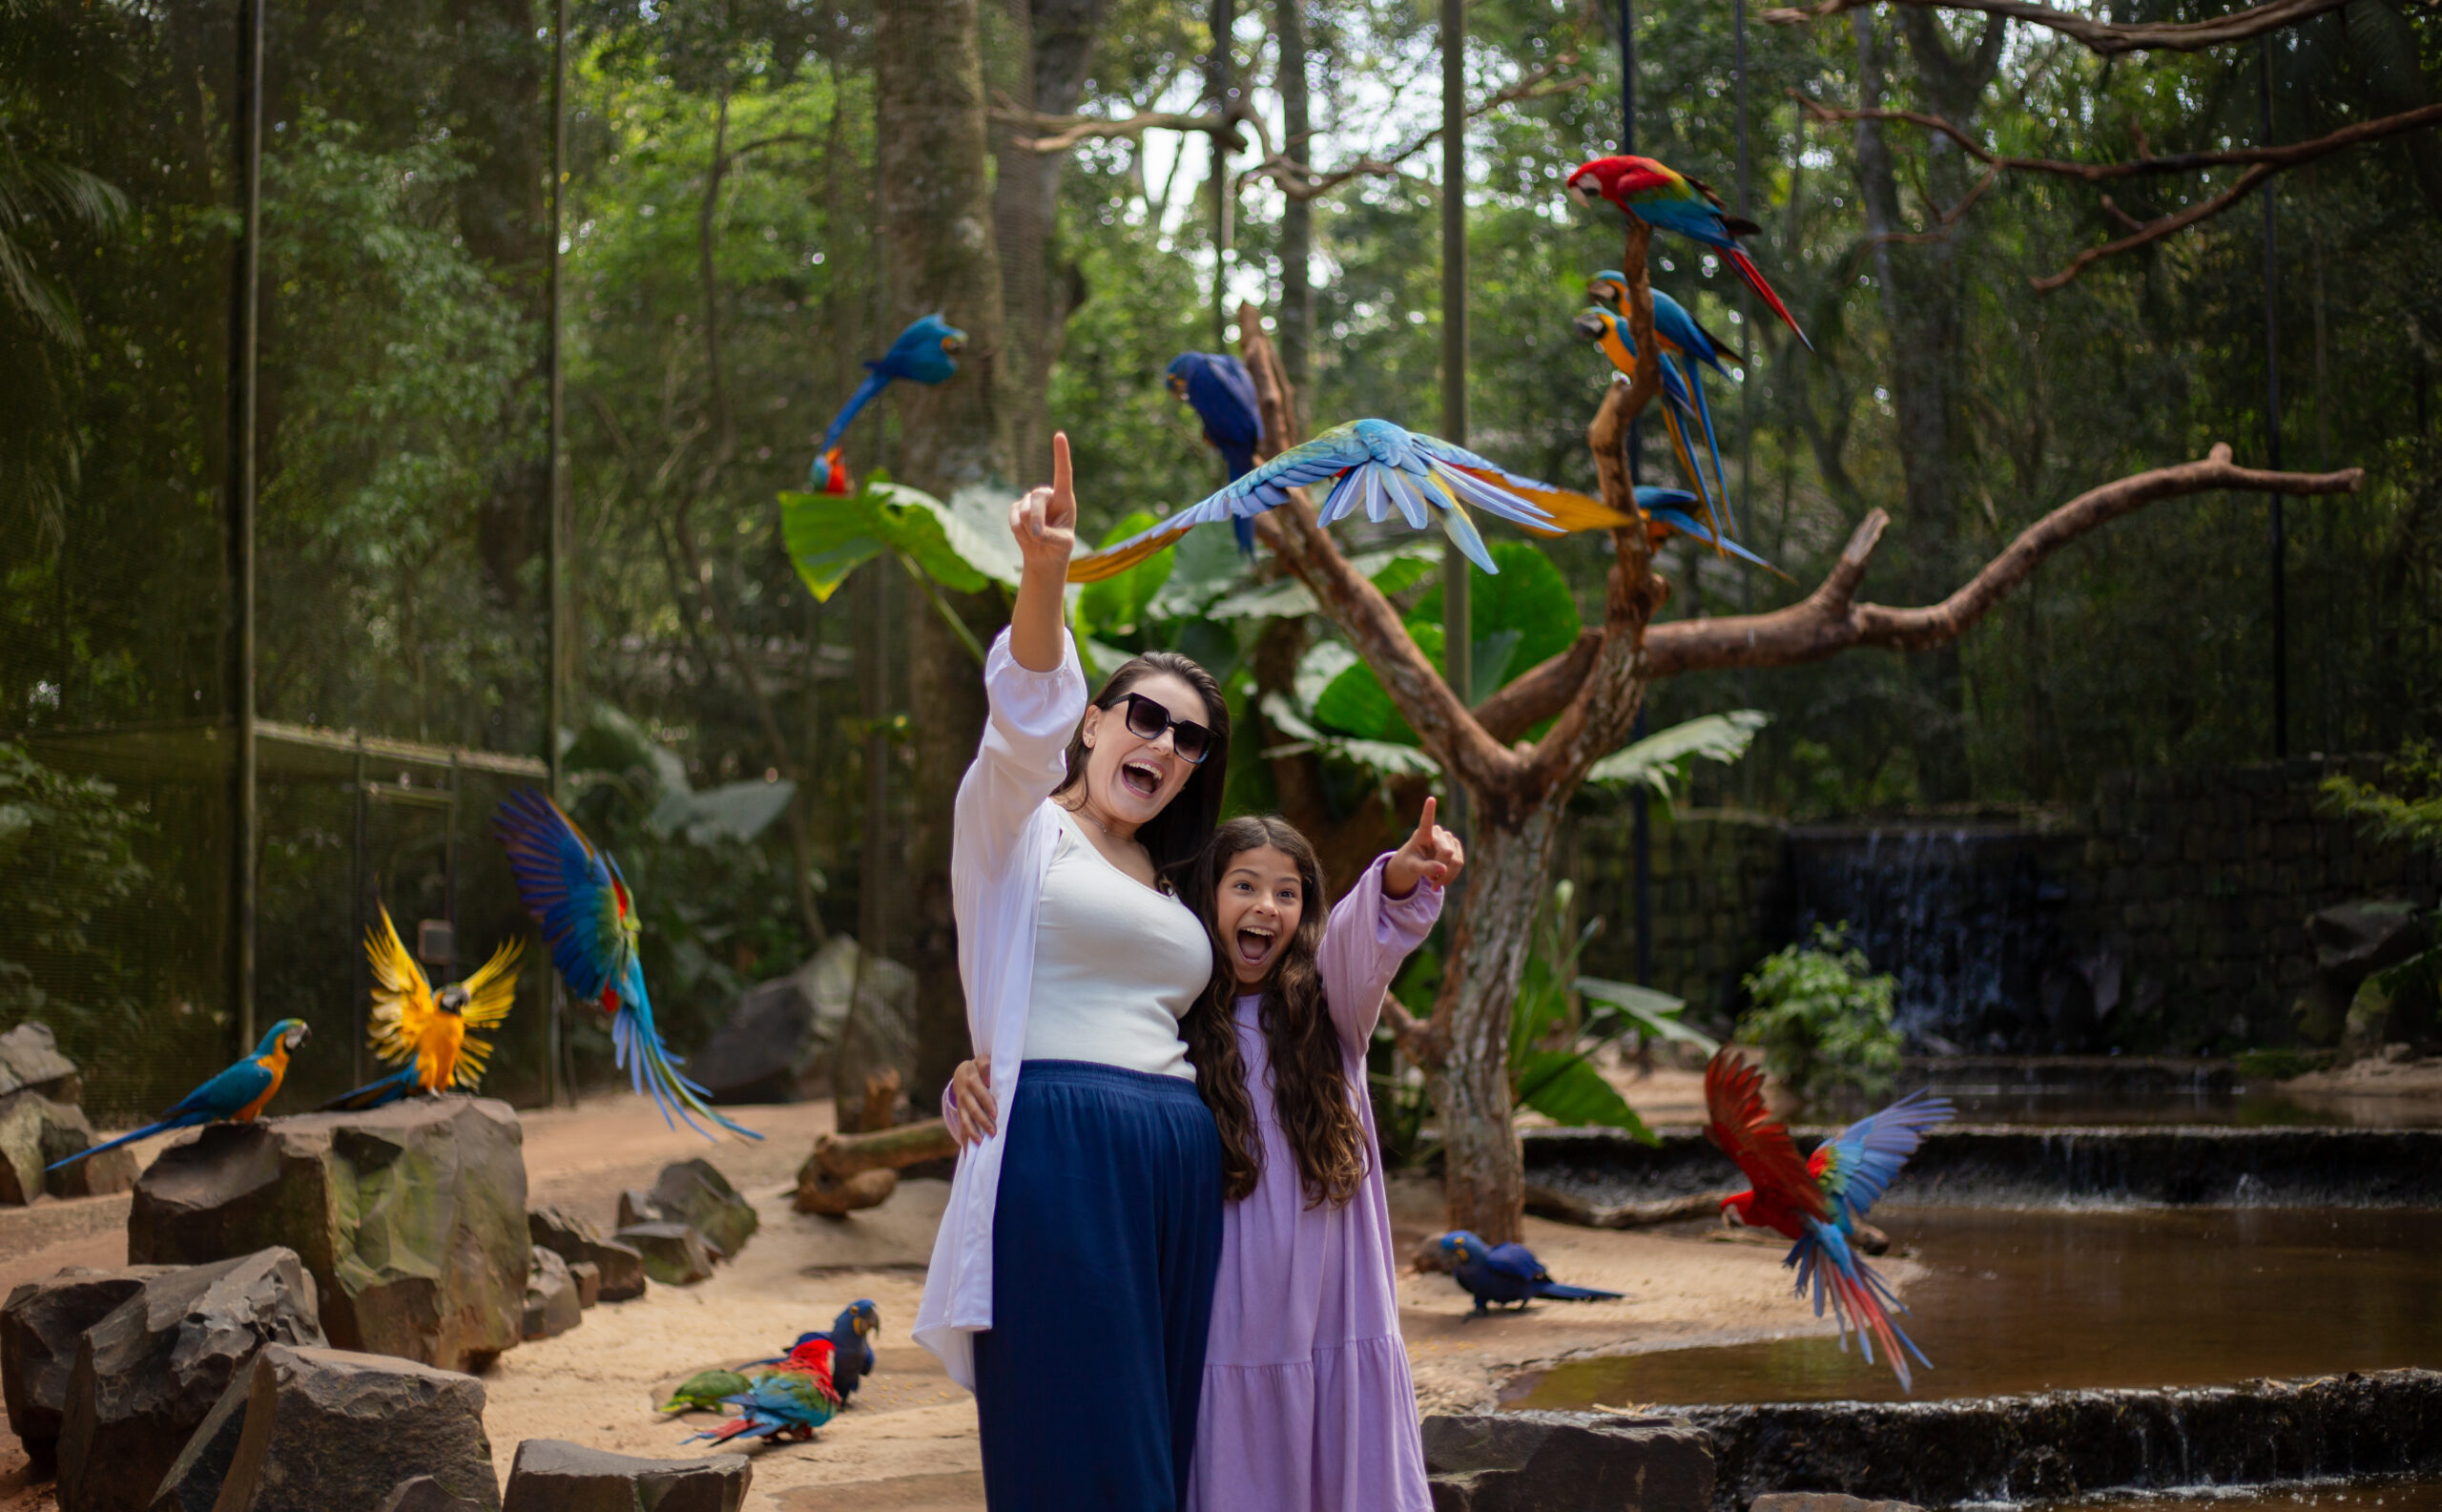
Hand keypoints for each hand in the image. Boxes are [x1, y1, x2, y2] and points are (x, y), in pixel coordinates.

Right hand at [945, 1056, 995, 1146]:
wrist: (961, 1073)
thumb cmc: (978, 1067)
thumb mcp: (981, 1060)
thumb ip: (986, 1066)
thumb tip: (990, 1078)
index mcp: (971, 1079)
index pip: (980, 1092)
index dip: (987, 1102)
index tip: (995, 1112)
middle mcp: (964, 1093)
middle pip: (973, 1109)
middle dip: (983, 1121)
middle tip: (994, 1132)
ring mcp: (961, 1105)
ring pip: (966, 1120)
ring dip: (973, 1132)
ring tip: (981, 1142)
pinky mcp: (961, 1114)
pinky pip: (962, 1127)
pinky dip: (965, 1140)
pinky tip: (969, 1153)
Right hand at [1008, 432, 1076, 576]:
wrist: (1045, 554)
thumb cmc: (1059, 546)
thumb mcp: (1063, 544)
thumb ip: (1051, 536)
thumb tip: (1035, 532)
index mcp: (1064, 498)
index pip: (1063, 473)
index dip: (1061, 455)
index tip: (1059, 435)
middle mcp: (1047, 495)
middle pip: (1036, 500)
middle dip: (1036, 521)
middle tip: (1039, 537)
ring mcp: (1030, 501)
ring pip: (1024, 511)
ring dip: (1029, 530)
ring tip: (1037, 538)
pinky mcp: (1016, 509)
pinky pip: (1014, 519)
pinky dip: (1019, 533)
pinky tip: (1026, 536)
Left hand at [1384, 796, 1463, 897]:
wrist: (1416, 864)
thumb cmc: (1410, 862)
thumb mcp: (1412, 868)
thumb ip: (1425, 868)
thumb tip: (1443, 869)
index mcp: (1422, 833)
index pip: (1426, 821)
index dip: (1429, 810)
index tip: (1430, 799)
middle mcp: (1438, 832)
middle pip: (1447, 853)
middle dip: (1440, 869)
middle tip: (1430, 881)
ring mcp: (1449, 838)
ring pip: (1456, 860)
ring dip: (1446, 875)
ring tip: (1434, 879)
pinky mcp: (1456, 846)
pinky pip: (1460, 864)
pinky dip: (1451, 875)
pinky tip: (1442, 877)